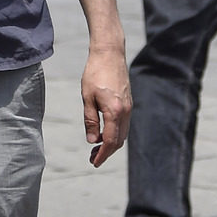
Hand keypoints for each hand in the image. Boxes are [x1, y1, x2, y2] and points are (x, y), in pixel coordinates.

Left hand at [82, 47, 131, 167]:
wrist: (109, 53)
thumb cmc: (95, 73)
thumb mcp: (87, 98)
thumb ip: (90, 120)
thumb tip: (92, 141)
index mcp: (115, 111)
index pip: (111, 141)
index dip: (103, 154)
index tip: (94, 162)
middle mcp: (125, 111)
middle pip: (119, 140)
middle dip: (107, 152)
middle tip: (92, 158)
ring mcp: (129, 107)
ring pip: (123, 133)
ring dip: (111, 143)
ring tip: (96, 147)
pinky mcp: (128, 102)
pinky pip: (124, 124)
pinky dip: (115, 132)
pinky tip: (103, 132)